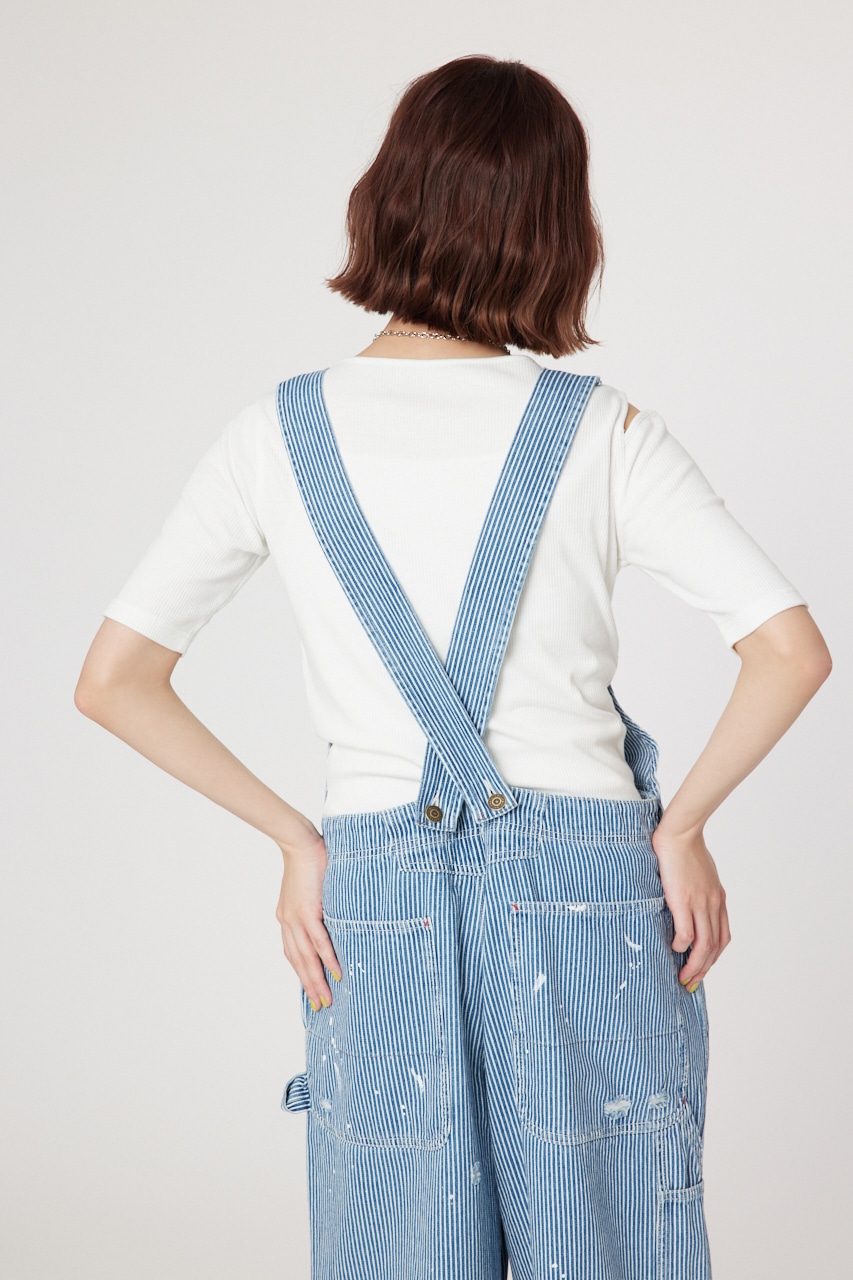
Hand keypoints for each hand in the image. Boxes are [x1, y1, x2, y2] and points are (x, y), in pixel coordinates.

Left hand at [275, 826, 342, 1012]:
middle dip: (309, 985)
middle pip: (299, 962)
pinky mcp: (308, 911)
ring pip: (306, 957)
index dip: (302, 973)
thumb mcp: (310, 889)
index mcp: (287, 918)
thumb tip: (333, 915)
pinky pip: (319, 941)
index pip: (294, 953)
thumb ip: (317, 905)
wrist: (299, 842)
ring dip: (317, 980)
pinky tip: (336, 973)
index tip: (312, 991)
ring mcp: (297, 918)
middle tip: (321, 1006)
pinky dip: (328, 959)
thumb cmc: (310, 860)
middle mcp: (289, 922)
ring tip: (327, 998)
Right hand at [651, 821, 731, 990]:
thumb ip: (700, 892)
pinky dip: (682, 946)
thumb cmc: (687, 850)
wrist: (681, 833)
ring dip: (695, 965)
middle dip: (704, 969)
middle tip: (690, 982)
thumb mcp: (702, 875)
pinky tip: (674, 949)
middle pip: (715, 947)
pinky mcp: (683, 901)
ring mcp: (700, 904)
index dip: (713, 958)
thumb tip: (690, 905)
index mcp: (718, 900)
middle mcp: (713, 905)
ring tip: (684, 977)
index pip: (722, 938)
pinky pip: (687, 933)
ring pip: (704, 946)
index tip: (701, 970)